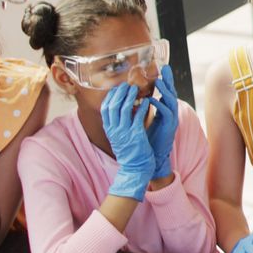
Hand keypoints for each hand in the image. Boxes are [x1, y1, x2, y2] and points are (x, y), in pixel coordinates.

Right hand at [101, 84, 155, 200]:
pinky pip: (138, 117)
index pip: (105, 108)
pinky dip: (141, 107)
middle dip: (119, 93)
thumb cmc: (129, 151)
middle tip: (127, 85)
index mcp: (109, 129)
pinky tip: (146, 101)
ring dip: (130, 97)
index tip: (117, 88)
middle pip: (113, 106)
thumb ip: (118, 123)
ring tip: (136, 88)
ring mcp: (124, 132)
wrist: (135, 168)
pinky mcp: (136, 135)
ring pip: (124, 109)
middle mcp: (114, 130)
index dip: (111, 96)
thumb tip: (121, 108)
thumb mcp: (119, 136)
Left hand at [146, 65, 179, 179]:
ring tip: (158, 80)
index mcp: (165, 110)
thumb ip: (144, 107)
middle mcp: (170, 113)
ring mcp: (172, 119)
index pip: (165, 91)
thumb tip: (136, 96)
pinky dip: (159, 105)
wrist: (153, 156)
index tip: (162, 67)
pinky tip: (152, 99)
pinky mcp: (170, 127)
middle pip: (172, 92)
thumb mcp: (145, 119)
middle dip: (169, 80)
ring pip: (171, 101)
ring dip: (165, 90)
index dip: (165, 79)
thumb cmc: (148, 138)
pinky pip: (166, 113)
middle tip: (165, 67)